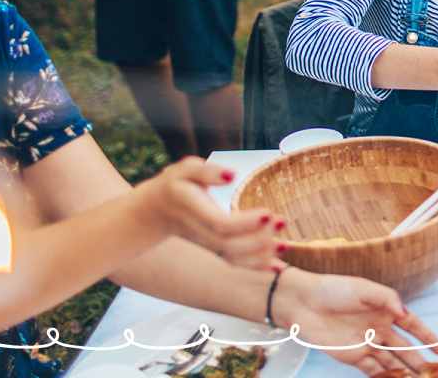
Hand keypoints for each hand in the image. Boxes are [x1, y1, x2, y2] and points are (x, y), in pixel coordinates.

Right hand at [137, 158, 284, 269]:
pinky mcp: (216, 250)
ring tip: (284, 242)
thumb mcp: (185, 170)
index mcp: (195, 211)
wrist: (154, 212)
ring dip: (261, 256)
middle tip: (281, 221)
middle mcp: (202, 233)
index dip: (245, 223)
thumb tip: (231, 175)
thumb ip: (208, 171)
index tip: (268, 212)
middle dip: (260, 239)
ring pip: (234, 261)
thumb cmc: (174, 186)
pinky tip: (278, 266)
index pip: (221, 224)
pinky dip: (257, 268)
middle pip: (231, 246)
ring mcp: (208, 246)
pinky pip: (236, 265)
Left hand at [275, 268, 437, 374]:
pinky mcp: (352, 356)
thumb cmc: (333, 289)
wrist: (303, 303)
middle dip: (419, 360)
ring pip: (391, 361)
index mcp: (384, 310)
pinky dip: (384, 377)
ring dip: (404, 371)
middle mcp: (378, 328)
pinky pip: (372, 370)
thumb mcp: (364, 288)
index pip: (412, 326)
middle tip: (432, 373)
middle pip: (404, 347)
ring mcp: (366, 344)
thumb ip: (387, 299)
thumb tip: (405, 314)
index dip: (428, 337)